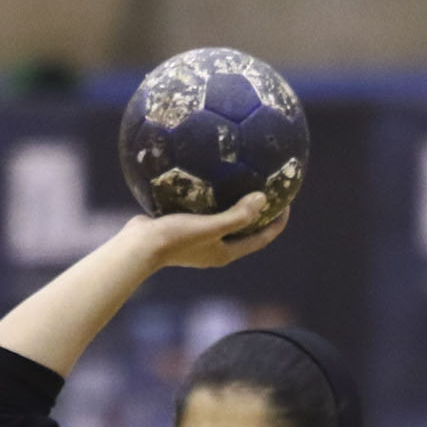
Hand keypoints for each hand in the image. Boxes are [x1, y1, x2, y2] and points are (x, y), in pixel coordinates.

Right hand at [125, 192, 287, 270]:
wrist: (138, 247)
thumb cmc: (175, 238)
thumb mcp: (210, 226)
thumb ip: (237, 215)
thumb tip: (263, 198)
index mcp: (226, 252)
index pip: (261, 238)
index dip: (278, 223)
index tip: (288, 202)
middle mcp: (214, 248)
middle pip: (245, 229)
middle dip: (260, 212)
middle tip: (270, 187)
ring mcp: (198, 239)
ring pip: (223, 218)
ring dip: (234, 202)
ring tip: (241, 177)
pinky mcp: (182, 227)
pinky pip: (202, 209)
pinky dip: (210, 196)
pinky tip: (207, 173)